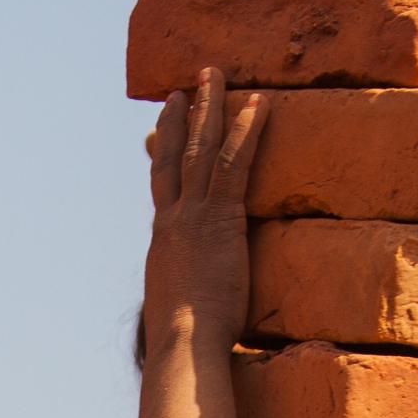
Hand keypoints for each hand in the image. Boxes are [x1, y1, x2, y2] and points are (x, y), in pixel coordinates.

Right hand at [139, 65, 262, 363]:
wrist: (184, 343)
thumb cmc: (184, 342)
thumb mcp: (176, 311)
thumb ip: (182, 298)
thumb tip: (180, 316)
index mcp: (163, 240)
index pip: (160, 185)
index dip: (159, 152)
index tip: (158, 127)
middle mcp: (172, 219)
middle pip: (173, 155)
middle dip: (180, 117)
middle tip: (186, 86)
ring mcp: (194, 214)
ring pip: (200, 147)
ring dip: (210, 106)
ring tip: (216, 74)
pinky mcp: (221, 217)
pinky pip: (234, 163)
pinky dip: (247, 130)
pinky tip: (260, 103)